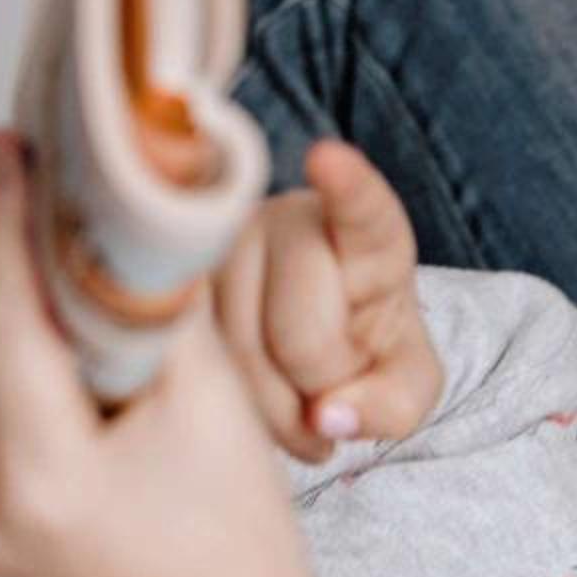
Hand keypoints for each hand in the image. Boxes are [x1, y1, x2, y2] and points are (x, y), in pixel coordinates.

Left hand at [0, 128, 337, 576]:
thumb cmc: (240, 533)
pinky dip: (2, 357)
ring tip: (36, 229)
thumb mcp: (208, 397)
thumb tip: (109, 207)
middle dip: (1, 247)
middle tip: (30, 167)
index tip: (8, 139)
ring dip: (0, 298)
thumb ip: (145, 299)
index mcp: (36, 476)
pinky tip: (36, 316)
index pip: (0, 309)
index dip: (0, 215)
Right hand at [211, 137, 444, 459]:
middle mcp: (289, 223)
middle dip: (320, 385)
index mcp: (367, 238)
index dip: (347, 187)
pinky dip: (225, 395)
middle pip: (302, 332)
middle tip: (329, 388)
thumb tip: (328, 419)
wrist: (314, 347)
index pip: (362, 210)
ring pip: (240, 350)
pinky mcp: (171, 278)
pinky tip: (248, 392)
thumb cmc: (367, 353)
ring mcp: (222, 244)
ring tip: (293, 396)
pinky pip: (193, 356)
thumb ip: (392, 407)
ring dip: (271, 403)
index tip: (328, 158)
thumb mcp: (405, 385)